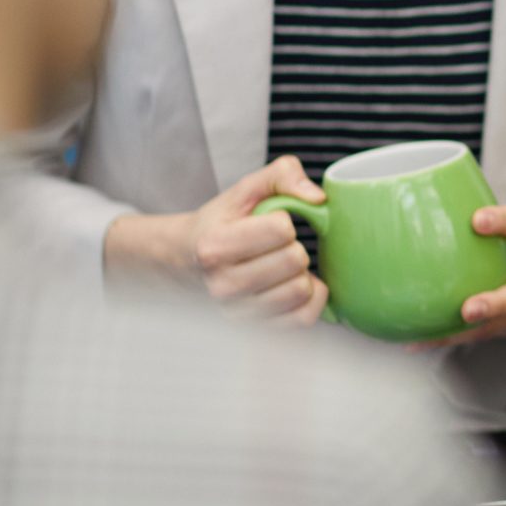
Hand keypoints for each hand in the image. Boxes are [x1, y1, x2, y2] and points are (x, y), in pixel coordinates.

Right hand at [105, 157, 326, 324]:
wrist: (188, 260)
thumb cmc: (222, 223)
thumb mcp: (246, 189)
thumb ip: (283, 174)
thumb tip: (318, 198)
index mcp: (214, 247)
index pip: (282, 230)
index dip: (285, 222)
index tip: (270, 224)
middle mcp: (222, 285)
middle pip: (294, 261)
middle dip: (295, 247)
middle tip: (276, 247)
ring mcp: (236, 313)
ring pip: (300, 291)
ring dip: (301, 274)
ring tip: (281, 267)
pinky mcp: (254, 331)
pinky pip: (303, 319)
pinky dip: (311, 300)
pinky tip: (294, 285)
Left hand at [415, 209, 505, 349]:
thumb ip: (485, 220)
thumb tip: (424, 208)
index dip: (502, 221)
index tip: (478, 220)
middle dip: (496, 304)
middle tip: (469, 309)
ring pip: (503, 323)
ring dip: (466, 332)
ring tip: (430, 336)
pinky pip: (486, 333)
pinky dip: (452, 338)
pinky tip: (420, 340)